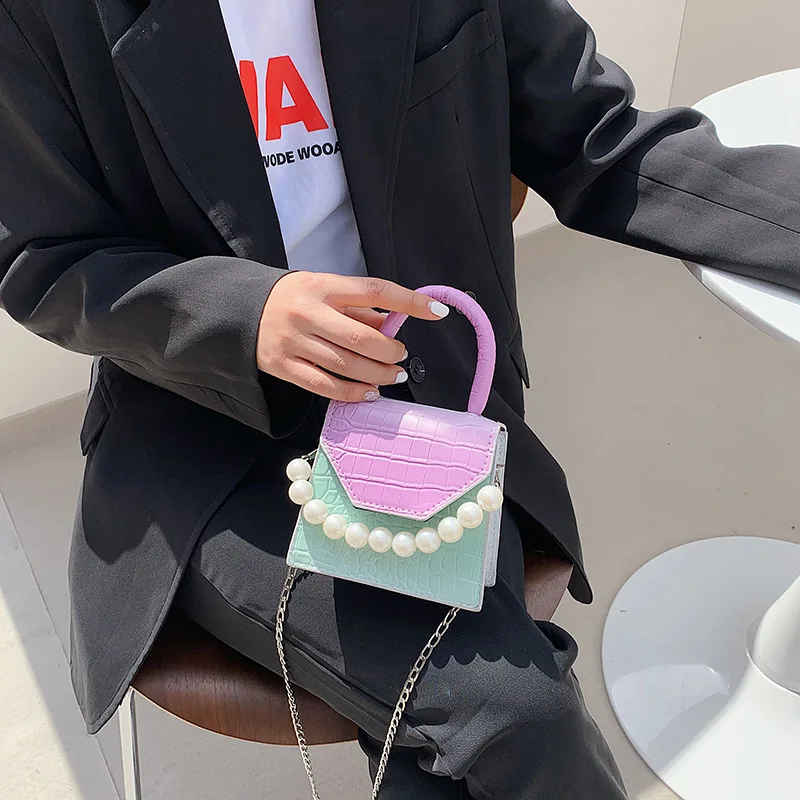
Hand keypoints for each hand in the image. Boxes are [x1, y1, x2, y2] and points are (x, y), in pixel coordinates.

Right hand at [257, 273, 448, 401]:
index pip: (374, 291)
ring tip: (393, 376)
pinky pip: (324, 386)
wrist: (240, 310)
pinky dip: (352, 393)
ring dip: (377, 375)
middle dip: (390, 351)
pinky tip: (369, 393)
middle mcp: (308, 313)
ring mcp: (294, 342)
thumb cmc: (294, 299)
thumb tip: (392, 326)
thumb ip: (358, 308)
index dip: (408, 302)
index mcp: (323, 287)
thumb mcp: (324, 290)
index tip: (436, 311)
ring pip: (345, 366)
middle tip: (400, 355)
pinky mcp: (283, 367)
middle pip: (361, 338)